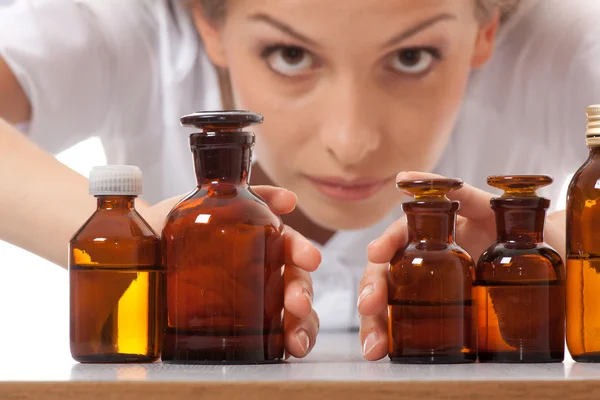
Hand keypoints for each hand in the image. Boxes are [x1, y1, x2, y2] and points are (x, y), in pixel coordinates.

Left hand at [143, 186, 321, 358]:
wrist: (132, 254)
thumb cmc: (167, 228)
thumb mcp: (198, 203)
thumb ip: (237, 192)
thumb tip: (289, 199)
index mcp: (256, 240)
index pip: (288, 244)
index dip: (302, 251)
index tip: (310, 258)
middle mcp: (262, 269)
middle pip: (295, 279)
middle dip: (302, 291)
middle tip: (297, 304)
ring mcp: (256, 298)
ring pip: (294, 309)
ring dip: (304, 322)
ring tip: (296, 340)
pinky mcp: (247, 324)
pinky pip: (279, 333)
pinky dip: (295, 339)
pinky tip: (292, 348)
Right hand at [357, 171, 496, 360]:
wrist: (538, 256)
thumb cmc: (510, 228)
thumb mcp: (485, 208)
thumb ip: (455, 191)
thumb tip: (407, 175)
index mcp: (426, 234)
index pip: (396, 238)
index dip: (384, 245)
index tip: (376, 255)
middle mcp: (418, 260)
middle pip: (385, 275)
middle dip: (372, 292)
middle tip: (369, 308)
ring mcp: (423, 287)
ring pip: (388, 304)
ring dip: (375, 325)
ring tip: (373, 347)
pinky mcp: (431, 311)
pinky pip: (403, 324)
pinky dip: (389, 337)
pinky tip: (383, 351)